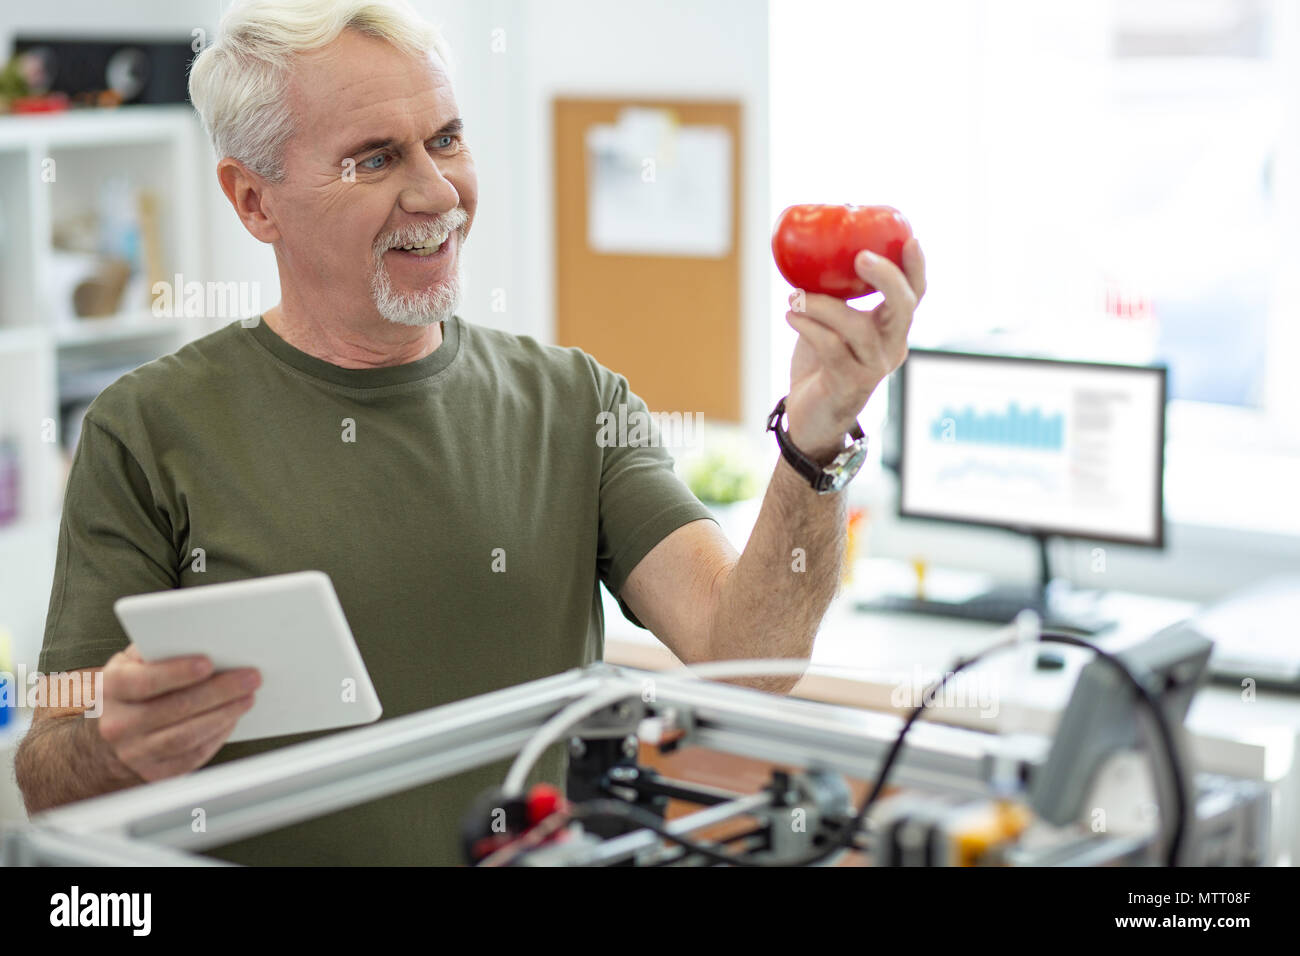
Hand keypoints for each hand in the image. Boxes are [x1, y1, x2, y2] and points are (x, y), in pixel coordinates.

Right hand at [95, 644, 260, 782]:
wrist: (113, 730)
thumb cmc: (133, 685)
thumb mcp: (134, 661)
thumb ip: (159, 649)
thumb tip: (202, 636)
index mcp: (111, 688)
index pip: (145, 681)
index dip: (177, 672)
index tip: (209, 662)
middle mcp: (119, 723)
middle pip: (175, 708)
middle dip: (219, 692)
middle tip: (250, 677)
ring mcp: (135, 752)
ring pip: (185, 736)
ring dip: (224, 715)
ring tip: (248, 697)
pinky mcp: (155, 772)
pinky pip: (192, 756)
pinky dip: (217, 736)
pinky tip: (233, 718)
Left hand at [783, 237, 925, 462]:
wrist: (810, 419)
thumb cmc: (820, 366)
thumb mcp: (831, 325)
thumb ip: (833, 297)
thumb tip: (813, 255)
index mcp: (892, 330)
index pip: (914, 295)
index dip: (916, 267)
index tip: (909, 238)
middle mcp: (891, 348)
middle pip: (903, 307)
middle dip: (886, 278)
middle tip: (860, 257)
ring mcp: (873, 368)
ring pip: (857, 326)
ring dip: (821, 305)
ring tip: (794, 297)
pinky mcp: (849, 385)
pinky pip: (830, 346)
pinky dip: (808, 325)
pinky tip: (791, 316)